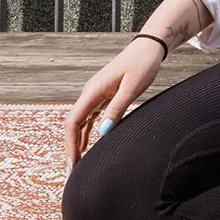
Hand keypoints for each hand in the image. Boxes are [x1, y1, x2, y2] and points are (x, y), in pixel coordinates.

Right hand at [65, 39, 163, 165]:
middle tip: (73, 172)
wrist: (149, 47)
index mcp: (93, 91)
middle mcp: (90, 93)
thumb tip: (103, 133)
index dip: (70, 144)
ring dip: (77, 142)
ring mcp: (95, 94)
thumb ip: (117, 109)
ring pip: (79, 122)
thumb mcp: (131, 88)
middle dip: (71, 147)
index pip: (73, 121)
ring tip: (78, 164)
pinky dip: (86, 133)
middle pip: (73, 124)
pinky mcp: (104, 95)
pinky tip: (87, 146)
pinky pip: (89, 118)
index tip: (73, 164)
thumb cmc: (142, 64)